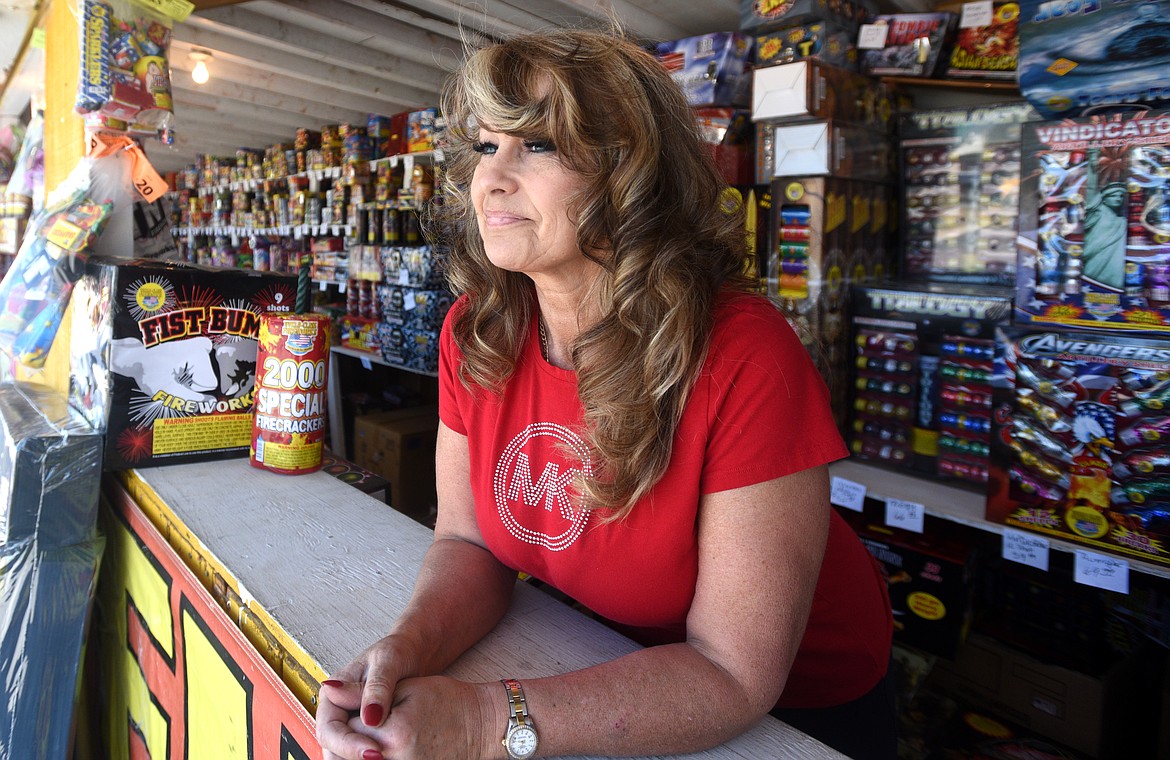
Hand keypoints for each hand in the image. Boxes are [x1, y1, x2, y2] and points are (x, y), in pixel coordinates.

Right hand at [316, 634, 416, 759]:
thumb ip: (377, 687)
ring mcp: (354, 720)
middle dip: (352, 757)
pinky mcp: (369, 729)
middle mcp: (340, 709)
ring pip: (346, 752)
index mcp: (335, 693)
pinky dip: (372, 755)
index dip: (348, 745)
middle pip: (333, 746)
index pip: (329, 730)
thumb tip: (368, 718)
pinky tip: (389, 757)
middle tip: (381, 759)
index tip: (375, 752)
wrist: (414, 651)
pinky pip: (363, 749)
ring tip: (386, 759)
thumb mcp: (388, 662)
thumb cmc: (399, 650)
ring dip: (360, 758)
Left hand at [340, 675, 491, 759]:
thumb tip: (329, 690)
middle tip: (353, 727)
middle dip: (343, 742)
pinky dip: (371, 757)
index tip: (353, 707)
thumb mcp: (406, 687)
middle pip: (345, 755)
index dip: (346, 715)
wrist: (480, 725)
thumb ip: (362, 693)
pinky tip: (375, 750)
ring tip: (362, 739)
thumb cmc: (449, 702)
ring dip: (351, 752)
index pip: (345, 728)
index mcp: (392, 734)